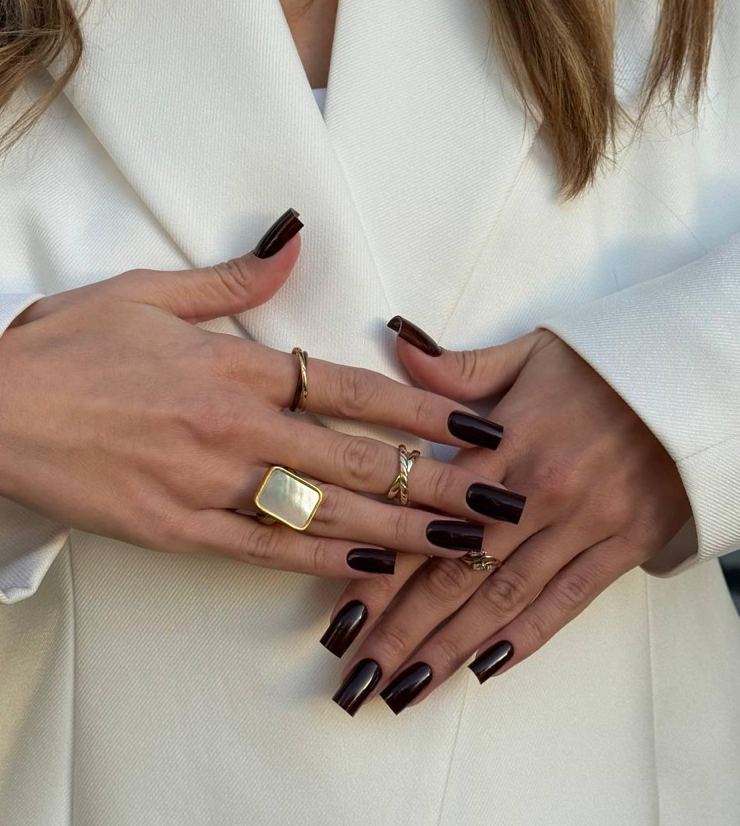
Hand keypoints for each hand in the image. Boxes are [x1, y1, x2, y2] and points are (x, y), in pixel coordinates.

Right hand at [0, 215, 505, 578]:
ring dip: (404, 531)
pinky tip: (377, 572)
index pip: (354, 391)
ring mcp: (209, 485)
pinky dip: (325, 564)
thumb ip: (232, 279)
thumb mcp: (146, 292)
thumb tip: (293, 240)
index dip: (425, 412)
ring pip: (326, 513)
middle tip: (504, 501)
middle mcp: (235, 428)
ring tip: (466, 547)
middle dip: (440, 484)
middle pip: (359, 460)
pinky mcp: (178, 532)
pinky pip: (267, 550)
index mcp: (234, 366)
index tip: (481, 428)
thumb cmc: (67, 344)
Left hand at [324, 319, 690, 714]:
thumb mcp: (528, 353)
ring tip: (404, 692)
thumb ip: (459, 368)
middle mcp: (535, 495)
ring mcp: (581, 526)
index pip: (425, 521)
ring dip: (450, 650)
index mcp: (504, 446)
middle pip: (455, 575)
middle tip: (357, 682)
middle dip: (402, 633)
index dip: (378, 575)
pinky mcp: (622, 546)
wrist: (693, 380)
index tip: (339, 618)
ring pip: (503, 600)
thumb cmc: (601, 365)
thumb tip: (399, 341)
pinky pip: (566, 602)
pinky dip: (525, 639)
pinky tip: (484, 671)